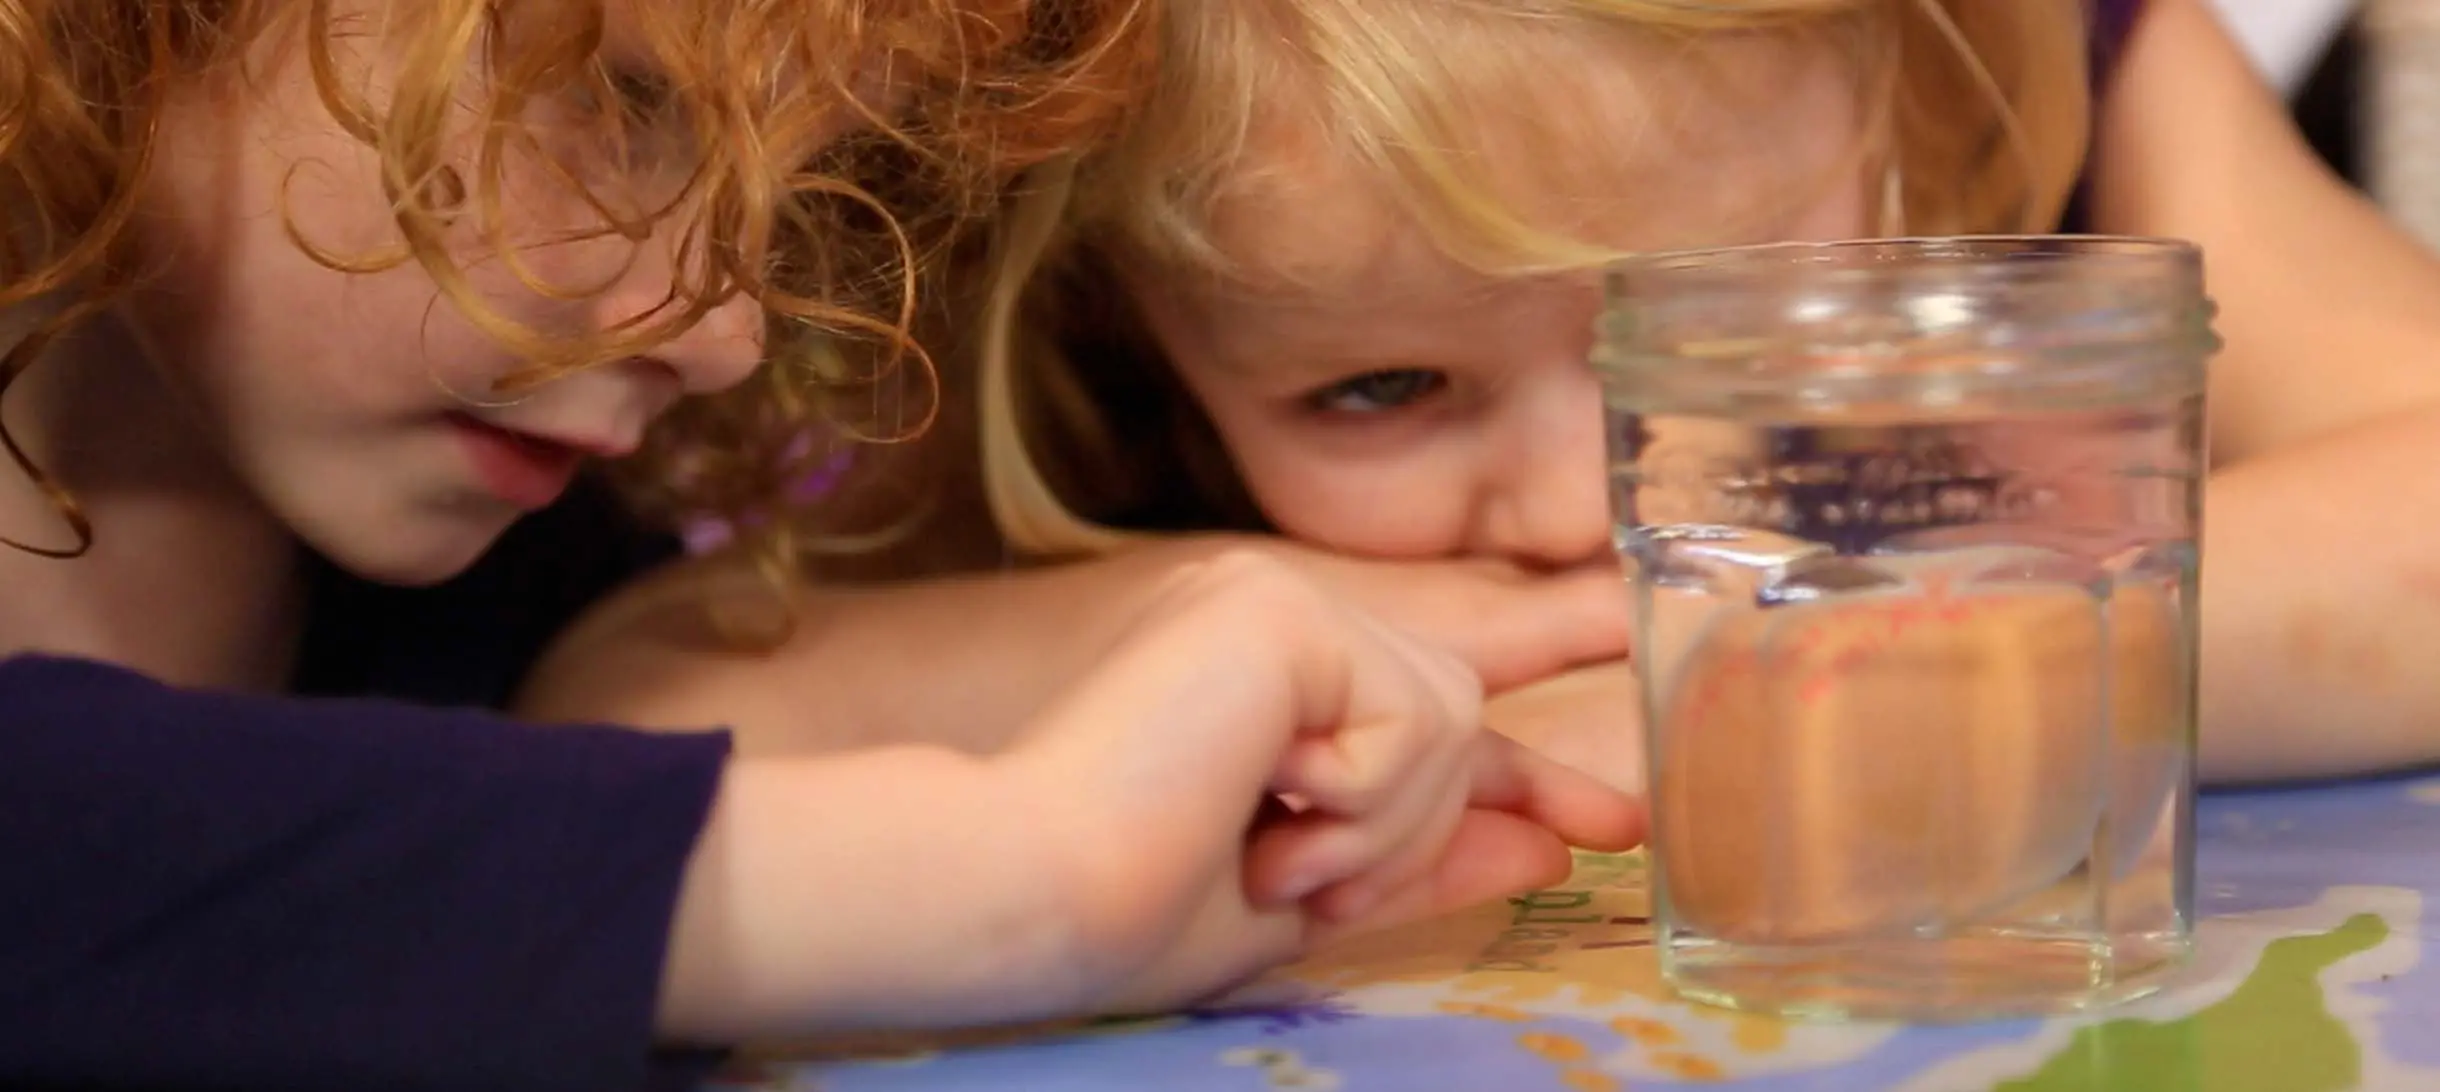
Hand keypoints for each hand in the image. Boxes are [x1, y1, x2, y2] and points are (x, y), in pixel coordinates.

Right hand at [1002, 551, 1644, 1017]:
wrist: (1032, 892)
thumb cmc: (1126, 910)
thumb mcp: (1304, 898)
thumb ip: (1418, 860)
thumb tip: (1545, 847)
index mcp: (1261, 685)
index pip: (1423, 719)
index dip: (1516, 772)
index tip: (1604, 825)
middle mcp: (1270, 626)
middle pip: (1451, 726)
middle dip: (1403, 836)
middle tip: (1289, 879)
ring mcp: (1274, 605)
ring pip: (1447, 723)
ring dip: (1377, 830)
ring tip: (1271, 848)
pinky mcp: (1280, 608)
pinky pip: (1417, 714)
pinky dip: (1364, 795)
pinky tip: (1270, 795)